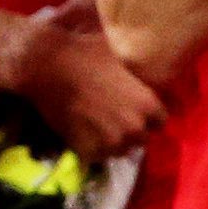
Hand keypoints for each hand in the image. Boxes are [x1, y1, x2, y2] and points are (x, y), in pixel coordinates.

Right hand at [4, 0, 166, 164]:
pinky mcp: (88, 151)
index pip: (160, 121)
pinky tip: (82, 130)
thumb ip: (139, 69)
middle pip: (141, 138)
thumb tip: (151, 64)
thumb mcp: (121, 54)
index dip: (148, 115)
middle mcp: (134, 128)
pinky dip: (92, 147)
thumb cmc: (85, 52)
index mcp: (147, 104)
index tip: (134, 108)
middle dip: (131, 129)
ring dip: (112, 140)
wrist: (47, 66)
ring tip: (97, 125)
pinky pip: (97, 156)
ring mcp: (110, 143)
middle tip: (113, 116)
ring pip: (119, 150)